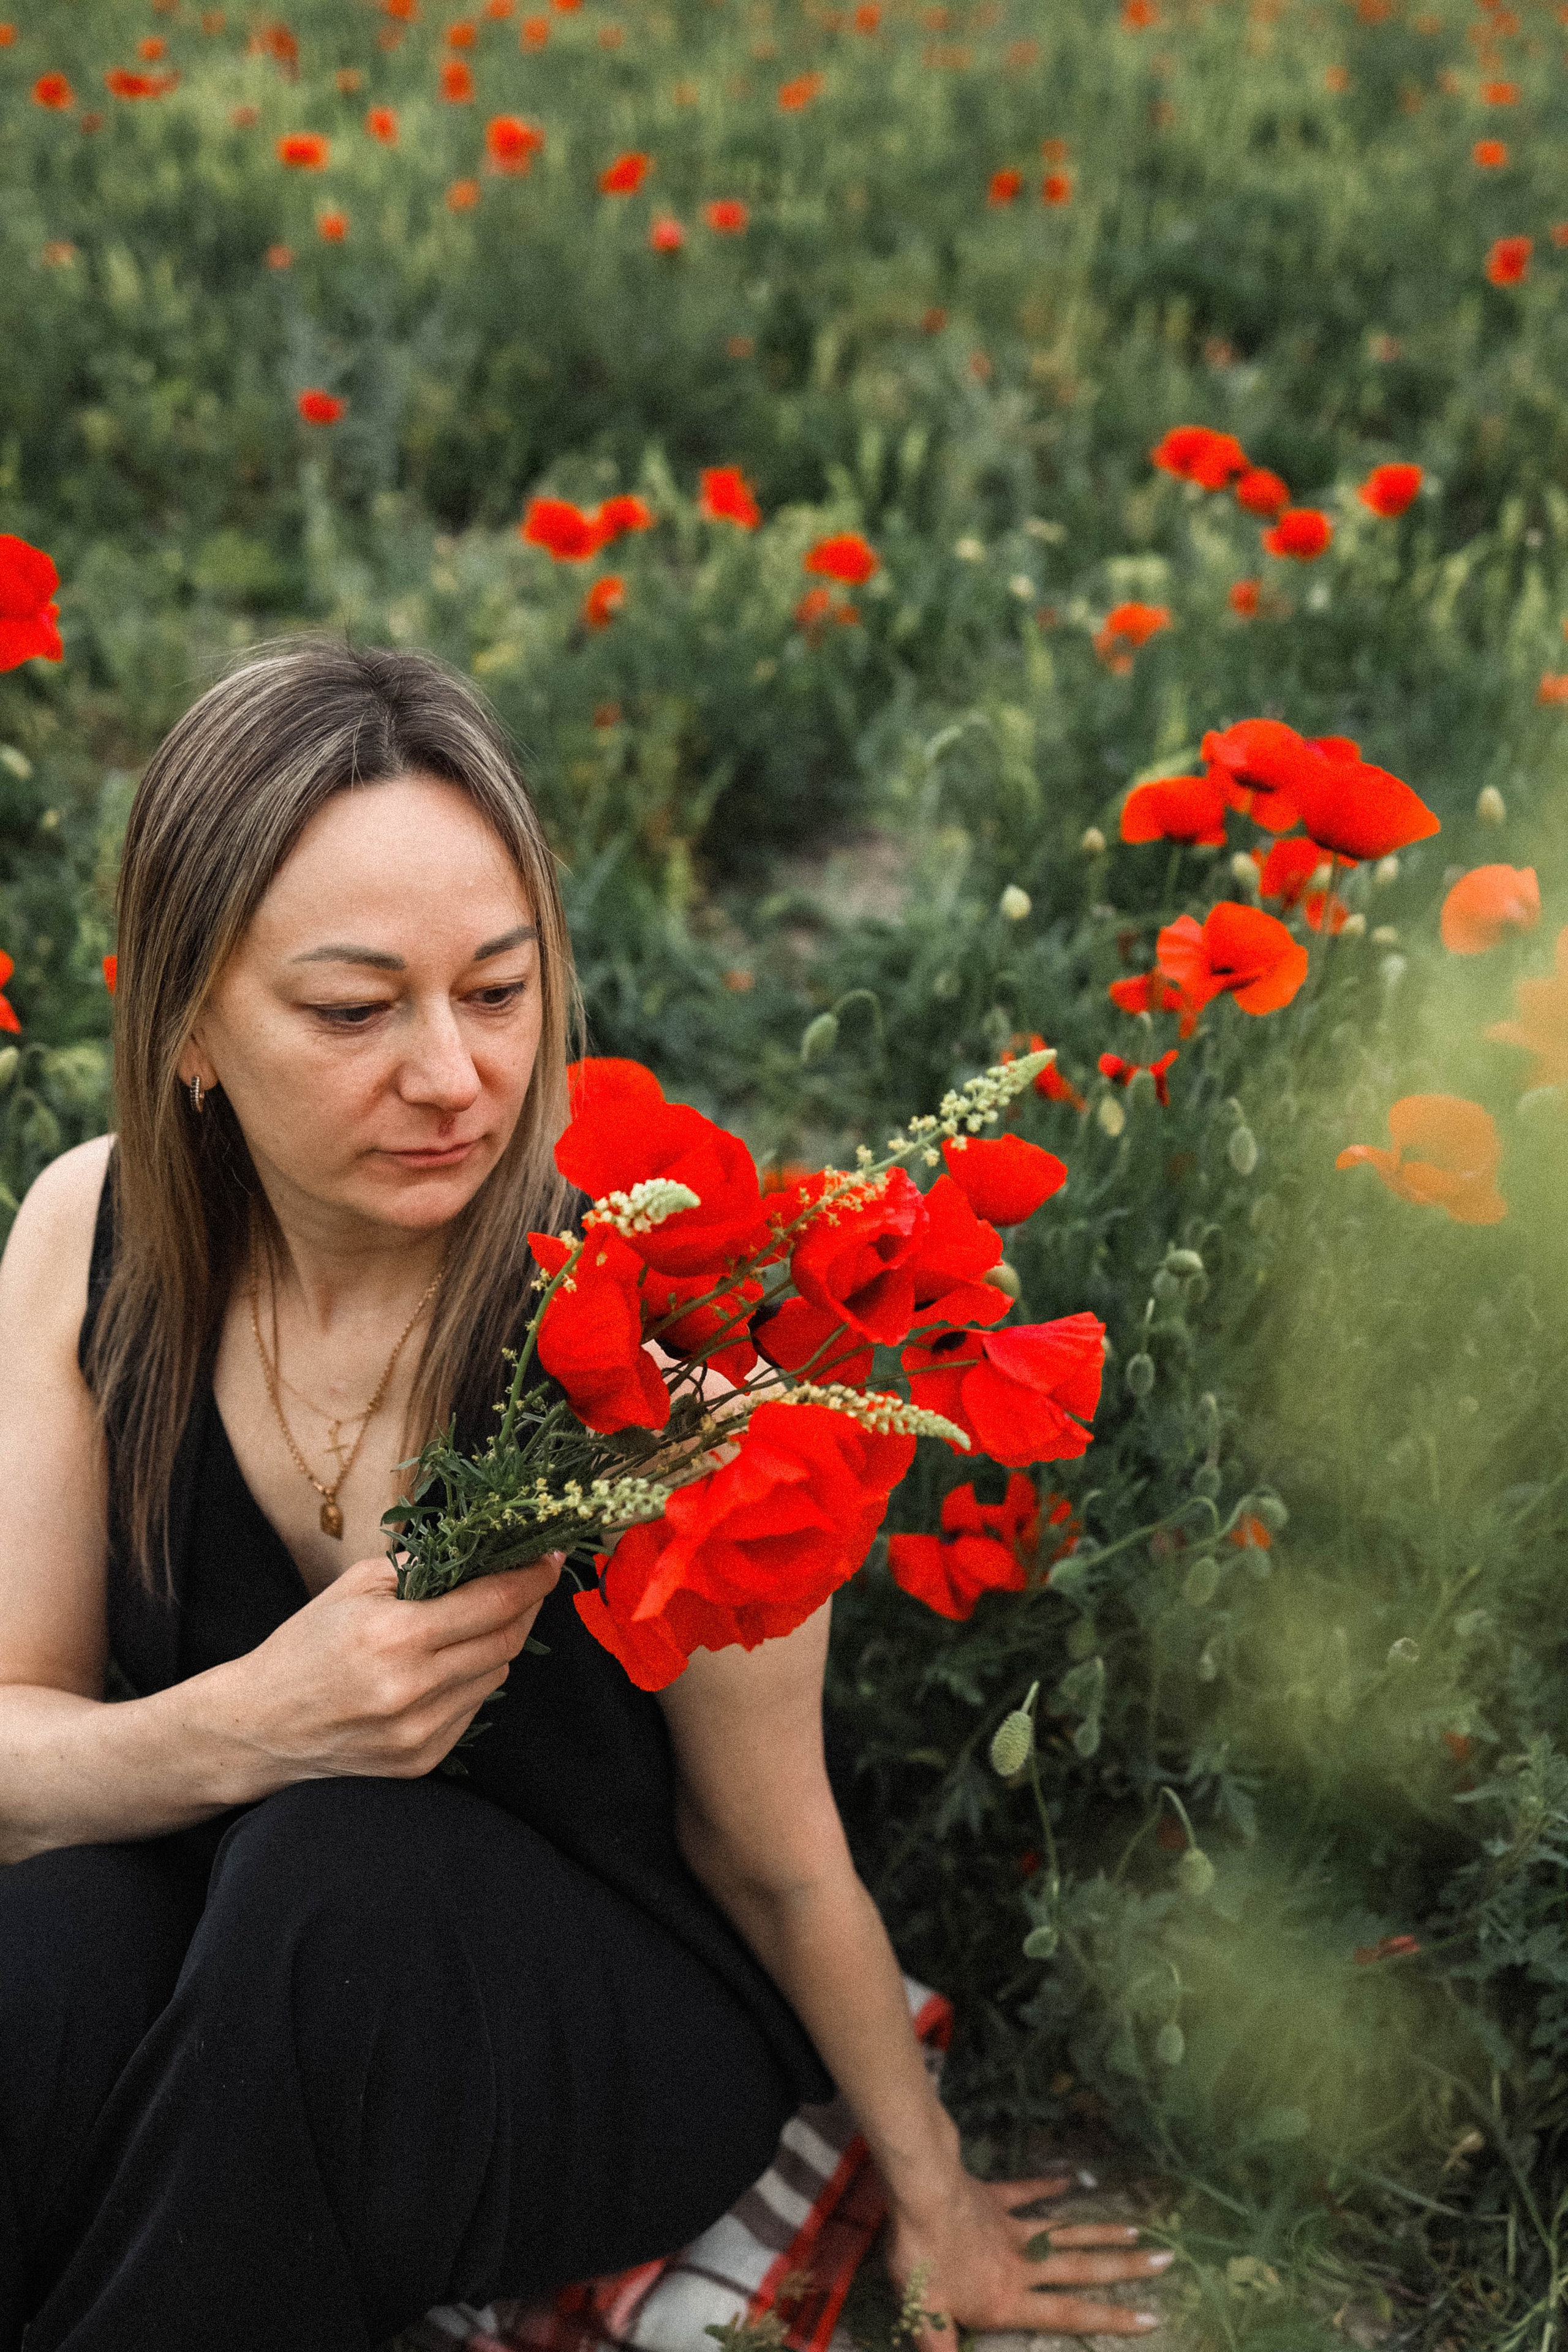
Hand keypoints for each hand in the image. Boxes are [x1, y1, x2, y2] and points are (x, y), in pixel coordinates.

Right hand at [205, 1553, 563, 1791]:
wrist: (259, 1727)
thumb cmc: (305, 1646)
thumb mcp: (356, 1586)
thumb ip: (424, 1566)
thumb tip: (486, 1549)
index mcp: (395, 1637)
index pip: (493, 1603)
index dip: (532, 1577)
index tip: (552, 1556)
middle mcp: (413, 1690)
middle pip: (506, 1640)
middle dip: (526, 1605)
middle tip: (529, 1580)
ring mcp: (420, 1733)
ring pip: (495, 1675)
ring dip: (497, 1642)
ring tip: (473, 1621)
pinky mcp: (421, 1761)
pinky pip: (472, 1708)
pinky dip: (470, 1680)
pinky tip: (443, 1665)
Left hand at [886, 2169, 1173, 2339]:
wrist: (920, 2193)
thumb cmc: (924, 2259)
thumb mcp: (926, 2316)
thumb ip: (942, 2349)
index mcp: (1009, 2299)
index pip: (1069, 2314)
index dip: (1110, 2318)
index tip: (1152, 2317)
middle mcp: (1022, 2264)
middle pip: (1081, 2268)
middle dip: (1124, 2269)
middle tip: (1166, 2261)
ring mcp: (1011, 2226)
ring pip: (1065, 2232)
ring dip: (1101, 2232)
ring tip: (1138, 2231)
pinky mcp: (995, 2198)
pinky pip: (1026, 2193)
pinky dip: (1048, 2187)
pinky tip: (1071, 2180)